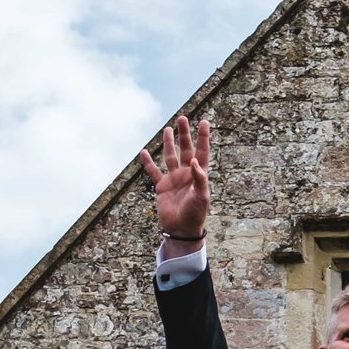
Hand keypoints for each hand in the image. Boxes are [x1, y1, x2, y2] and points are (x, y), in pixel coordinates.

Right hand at [140, 114, 211, 245]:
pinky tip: (144, 152)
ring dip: (169, 143)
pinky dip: (148, 162)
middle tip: (182, 118)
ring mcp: (174, 179)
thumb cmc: (195, 214)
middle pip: (186, 149)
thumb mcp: (201, 197)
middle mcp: (186, 174)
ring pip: (170, 156)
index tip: (204, 122)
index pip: (202, 152)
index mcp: (198, 175)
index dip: (203, 137)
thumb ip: (200, 178)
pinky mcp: (162, 187)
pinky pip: (154, 172)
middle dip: (184, 134)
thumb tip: (194, 161)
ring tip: (167, 129)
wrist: (181, 230)